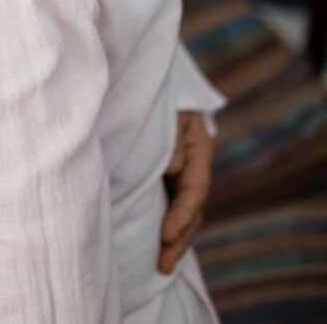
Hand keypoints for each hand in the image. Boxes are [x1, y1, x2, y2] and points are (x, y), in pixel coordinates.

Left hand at [159, 110, 212, 273]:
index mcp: (199, 150)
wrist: (145, 81)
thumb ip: (174, 140)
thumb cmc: (157, 94)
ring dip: (172, 240)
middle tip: (162, 264)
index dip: (181, 215)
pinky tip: (154, 245)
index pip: (194, 191)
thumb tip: (174, 170)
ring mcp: (178, 174)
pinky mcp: (161, 177)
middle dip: (178, 240)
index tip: (165, 235)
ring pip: (181, 213)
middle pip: (191, 211)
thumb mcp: (171, 112)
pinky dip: (162, 225)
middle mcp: (192, 166)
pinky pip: (166, 205)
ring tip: (160, 265)